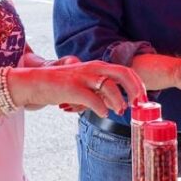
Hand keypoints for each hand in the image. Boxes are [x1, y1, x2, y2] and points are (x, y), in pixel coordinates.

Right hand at [8, 60, 146, 117]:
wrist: (36, 82)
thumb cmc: (62, 85)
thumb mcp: (85, 83)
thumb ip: (101, 90)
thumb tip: (117, 104)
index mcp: (98, 66)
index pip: (125, 71)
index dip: (138, 85)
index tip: (144, 99)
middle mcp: (93, 68)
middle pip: (123, 74)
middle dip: (135, 90)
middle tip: (138, 105)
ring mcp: (83, 77)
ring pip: (109, 86)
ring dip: (119, 100)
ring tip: (120, 111)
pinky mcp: (72, 88)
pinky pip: (92, 98)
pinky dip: (101, 107)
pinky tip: (103, 113)